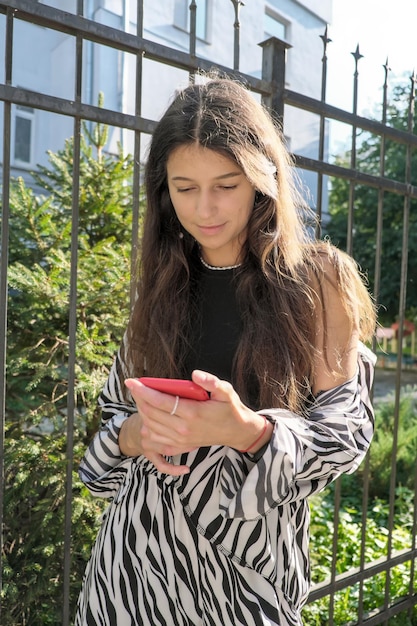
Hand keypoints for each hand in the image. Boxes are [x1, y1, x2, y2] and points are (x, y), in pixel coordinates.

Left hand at [121, 371, 271, 475]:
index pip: (160, 401)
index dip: (143, 390)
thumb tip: (195, 374)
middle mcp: (183, 428)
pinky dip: (147, 425)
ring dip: (141, 410)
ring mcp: (181, 439)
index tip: (131, 381)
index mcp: (192, 413)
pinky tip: (147, 414)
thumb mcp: (225, 391)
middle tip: (133, 386)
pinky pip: (156, 437)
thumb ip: (211, 382)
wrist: (236, 431)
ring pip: (150, 425)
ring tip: (139, 396)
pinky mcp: (180, 445)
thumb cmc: (229, 408)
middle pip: (151, 413)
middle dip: (138, 398)